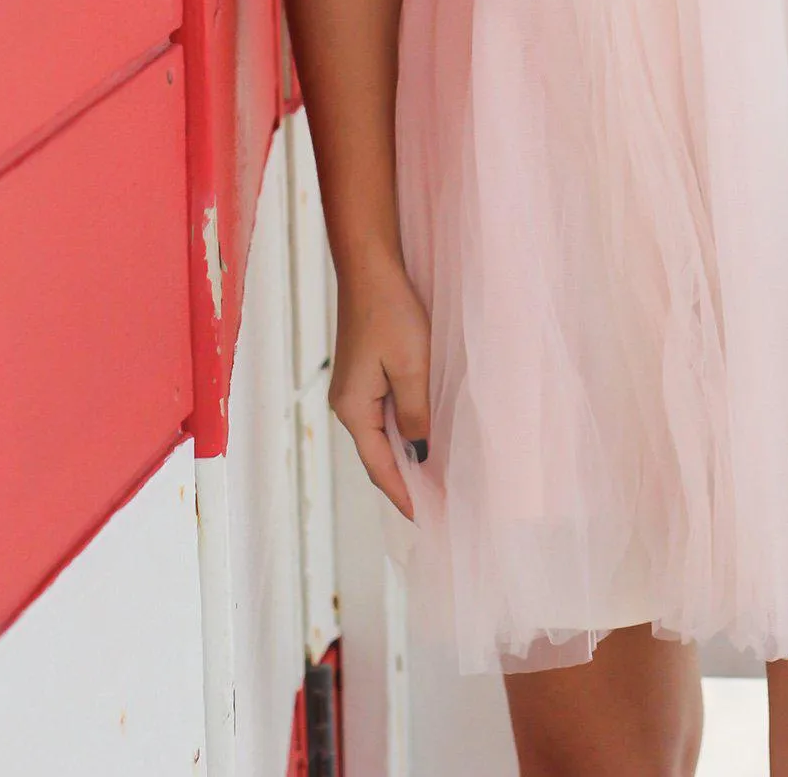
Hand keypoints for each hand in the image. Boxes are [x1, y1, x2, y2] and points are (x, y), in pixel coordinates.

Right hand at [328, 254, 431, 519]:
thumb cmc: (391, 314)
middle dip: (406, 482)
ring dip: (406, 457)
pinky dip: (404, 432)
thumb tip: (420, 456)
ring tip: (436, 481)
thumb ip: (417, 415)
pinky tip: (424, 438)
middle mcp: (348, 404)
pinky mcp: (364, 374)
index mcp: (354, 409)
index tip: (428, 520)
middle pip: (378, 456)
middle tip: (439, 506)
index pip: (380, 467)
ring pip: (383, 435)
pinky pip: (384, 414)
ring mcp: (354, 389)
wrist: (370, 269)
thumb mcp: (412, 367)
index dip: (404, 495)